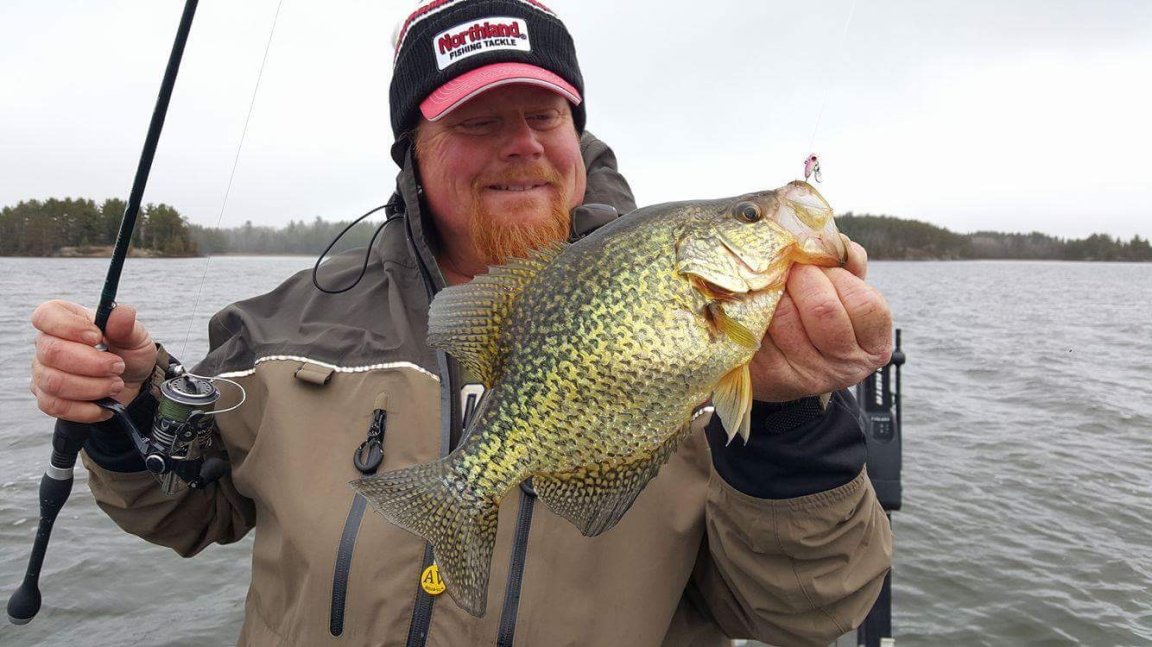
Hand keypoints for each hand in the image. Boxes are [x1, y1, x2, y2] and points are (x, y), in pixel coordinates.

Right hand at [30, 300, 156, 422]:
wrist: (130, 382)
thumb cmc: (128, 352)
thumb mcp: (135, 336)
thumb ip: (126, 325)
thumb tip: (122, 312)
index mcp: (64, 318)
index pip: (46, 315)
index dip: (69, 327)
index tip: (98, 338)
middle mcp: (46, 343)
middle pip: (51, 352)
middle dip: (92, 364)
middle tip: (118, 366)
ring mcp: (42, 371)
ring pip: (53, 382)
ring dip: (92, 387)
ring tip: (116, 384)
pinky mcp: (46, 397)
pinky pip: (55, 406)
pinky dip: (85, 409)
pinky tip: (104, 405)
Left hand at [749, 238, 892, 401]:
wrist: (779, 360)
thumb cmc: (815, 315)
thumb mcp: (841, 291)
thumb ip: (847, 265)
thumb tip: (838, 243)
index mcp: (873, 345)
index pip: (865, 304)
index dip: (839, 275)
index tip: (820, 266)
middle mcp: (846, 367)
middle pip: (823, 309)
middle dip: (803, 278)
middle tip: (791, 270)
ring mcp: (810, 376)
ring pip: (785, 317)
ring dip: (775, 290)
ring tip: (773, 284)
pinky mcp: (773, 376)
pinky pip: (758, 329)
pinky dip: (752, 308)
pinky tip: (754, 304)